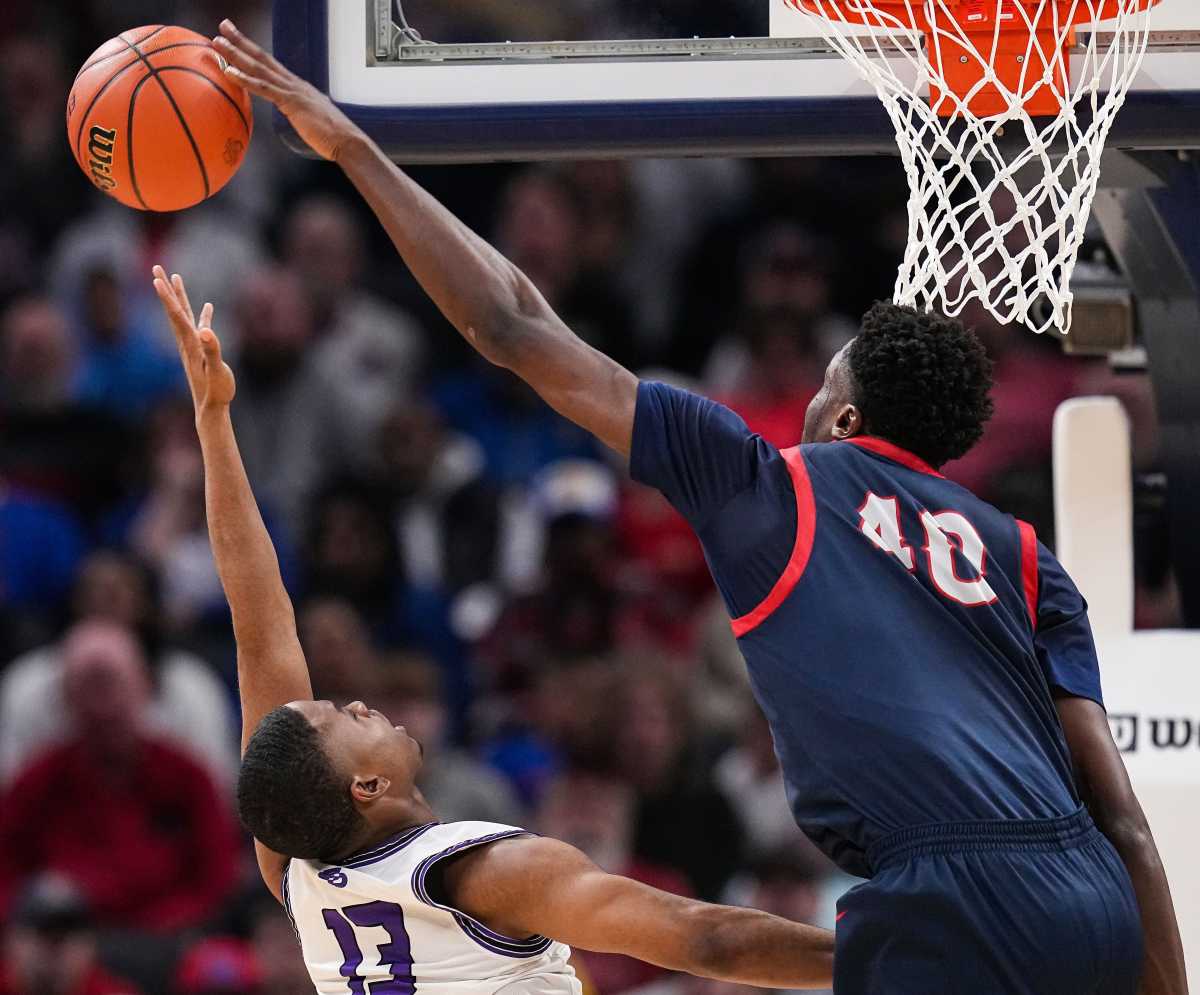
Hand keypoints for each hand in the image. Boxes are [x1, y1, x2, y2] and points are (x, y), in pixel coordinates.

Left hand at [153, 265, 234, 415]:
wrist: (211, 409)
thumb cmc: (216, 391)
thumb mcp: (218, 371)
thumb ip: (213, 350)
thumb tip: (206, 330)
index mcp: (191, 345)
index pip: (177, 316)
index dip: (168, 297)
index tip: (156, 279)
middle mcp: (187, 343)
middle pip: (174, 310)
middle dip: (165, 289)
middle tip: (156, 267)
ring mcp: (193, 346)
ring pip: (183, 315)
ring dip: (178, 296)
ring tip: (175, 277)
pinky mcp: (201, 351)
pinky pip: (199, 326)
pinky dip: (202, 314)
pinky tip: (208, 306)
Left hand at [213, 19, 362, 160]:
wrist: (347, 141)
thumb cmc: (332, 136)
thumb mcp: (311, 119)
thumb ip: (299, 112)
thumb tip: (293, 114)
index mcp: (297, 86)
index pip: (270, 64)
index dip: (253, 50)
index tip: (237, 37)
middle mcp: (293, 83)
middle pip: (262, 58)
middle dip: (241, 40)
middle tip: (223, 25)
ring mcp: (292, 91)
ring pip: (259, 68)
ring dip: (236, 54)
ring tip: (217, 42)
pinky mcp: (291, 102)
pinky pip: (263, 88)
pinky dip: (245, 79)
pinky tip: (229, 71)